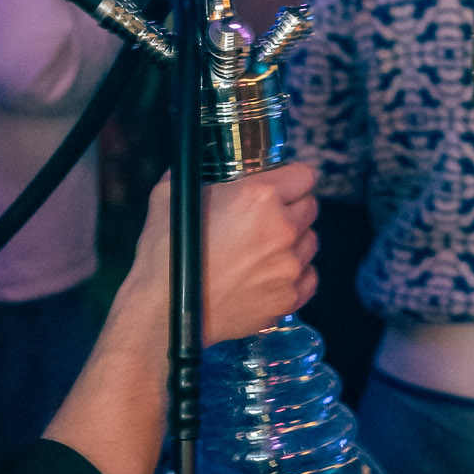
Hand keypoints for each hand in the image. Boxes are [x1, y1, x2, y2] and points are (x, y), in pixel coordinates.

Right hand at [122, 164, 318, 344]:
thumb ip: (197, 173)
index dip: (291, 178)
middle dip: (292, 208)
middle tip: (266, 217)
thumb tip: (202, 164)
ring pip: (310, 242)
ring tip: (264, 248)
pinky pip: (308, 277)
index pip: (304, 175)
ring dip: (294, 241)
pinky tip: (270, 273)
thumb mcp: (171, 196)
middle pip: (310, 207)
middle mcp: (281, 230)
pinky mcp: (286, 299)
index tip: (282, 184)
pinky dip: (295, 274)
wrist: (162, 310)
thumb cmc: (164, 254)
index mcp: (259, 197)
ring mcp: (287, 268)